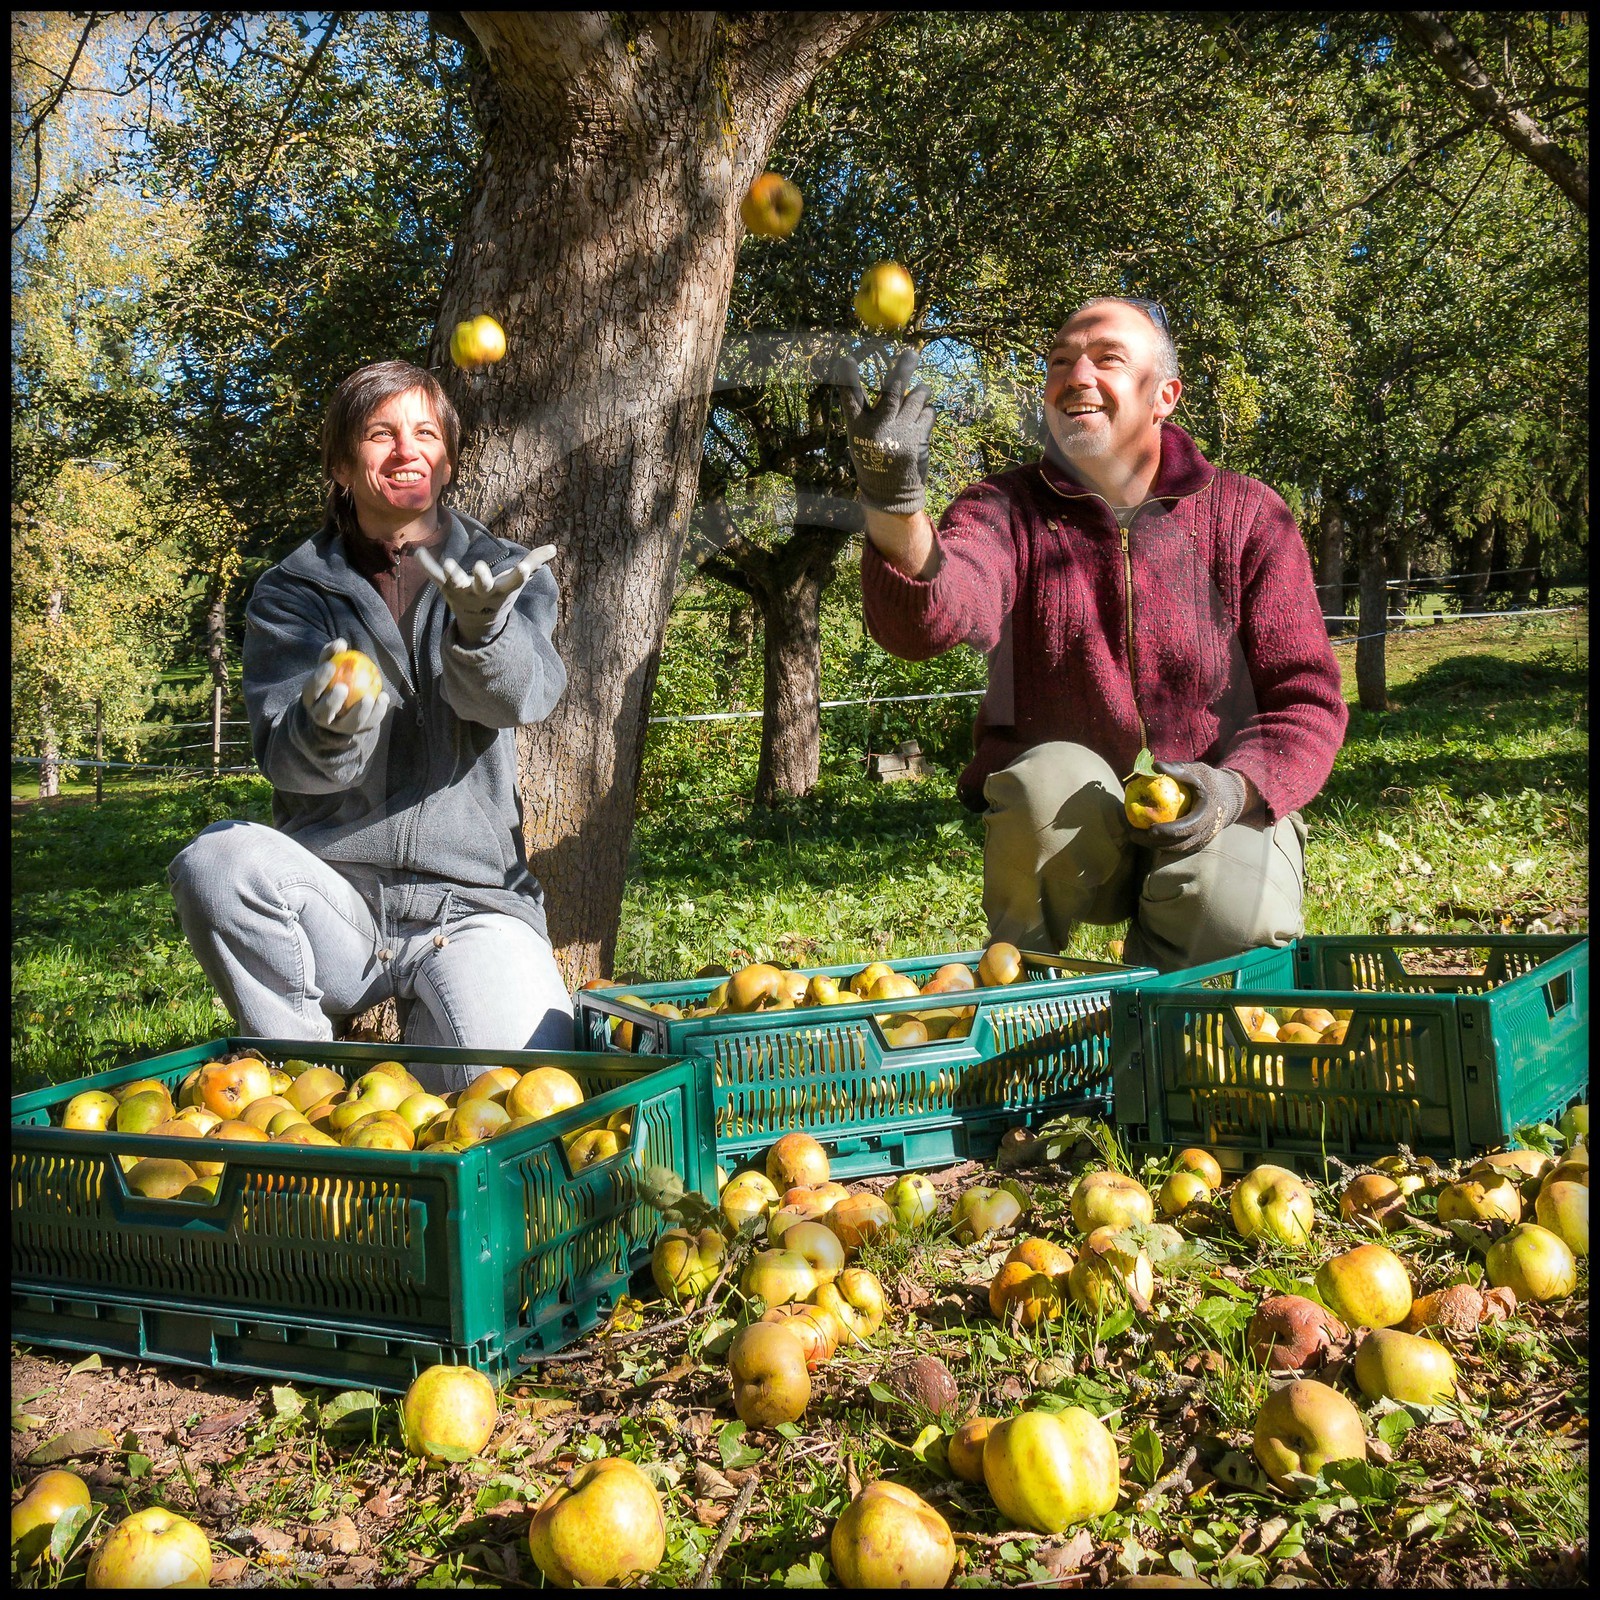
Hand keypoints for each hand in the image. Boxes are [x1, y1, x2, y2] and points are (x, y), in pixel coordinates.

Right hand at [301, 638, 389, 734]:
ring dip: (359, 712)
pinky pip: (368, 724)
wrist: (339, 708)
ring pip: (348, 724)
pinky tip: (384, 697)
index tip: (331, 665)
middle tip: (343, 687)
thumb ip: (332, 655)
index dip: (319, 678)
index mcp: (311, 699)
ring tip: (369, 697)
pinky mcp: (357, 732)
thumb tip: (340, 642)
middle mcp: (321, 717)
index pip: (311, 689)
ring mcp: (339, 728)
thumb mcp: (328, 666)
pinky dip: (377, 712)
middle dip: (331, 702)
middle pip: (324, 713)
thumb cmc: (332, 680)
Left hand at [416, 544, 556, 645]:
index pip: (513, 582)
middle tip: (480, 568)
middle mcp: (481, 592)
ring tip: (449, 563)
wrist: (478, 623)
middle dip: (481, 577)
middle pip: (482, 585)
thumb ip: (534, 563)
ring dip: (452, 574)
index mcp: (501, 590)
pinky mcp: (446, 588)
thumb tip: (554, 548)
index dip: (519, 574)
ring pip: (456, 583)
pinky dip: (427, 566)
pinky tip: (418, 552)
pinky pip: (435, 577)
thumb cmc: (500, 596)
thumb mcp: (516, 583)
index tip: (524, 566)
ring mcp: (462, 591)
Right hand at [837, 346, 934, 514]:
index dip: (847, 379)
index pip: (850, 399)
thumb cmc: (875, 460)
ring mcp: (901, 433)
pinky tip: (920, 422)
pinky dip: (926, 412)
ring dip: (921, 391)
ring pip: (916, 398)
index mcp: (859, 429)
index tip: (846, 360)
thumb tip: (896, 382)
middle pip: (892, 391)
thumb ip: (873, 414)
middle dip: (902, 369)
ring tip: (921, 391)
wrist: (891, 494)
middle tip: (910, 353)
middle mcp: (879, 429)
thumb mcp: (862, 440)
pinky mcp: (919, 439)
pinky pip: (928, 413)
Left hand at [1135, 760, 1248, 855]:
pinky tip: (1144, 838)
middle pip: (1179, 844)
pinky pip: (1177, 848)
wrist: (1229, 797)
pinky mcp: (1197, 843)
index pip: (1187, 828)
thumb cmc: (1209, 781)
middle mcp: (1207, 831)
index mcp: (1208, 814)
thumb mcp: (1197, 771)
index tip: (1149, 829)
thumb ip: (1178, 769)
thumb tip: (1154, 766)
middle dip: (1154, 843)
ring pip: (1177, 849)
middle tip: (1133, 835)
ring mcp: (1203, 840)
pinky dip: (1161, 845)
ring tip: (1135, 836)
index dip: (1168, 831)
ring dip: (1155, 846)